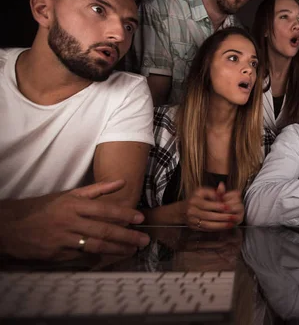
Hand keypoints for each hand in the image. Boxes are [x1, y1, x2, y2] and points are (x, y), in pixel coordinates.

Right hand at [1, 180, 149, 260]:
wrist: (14, 226)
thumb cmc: (47, 208)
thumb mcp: (69, 195)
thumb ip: (97, 189)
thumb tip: (122, 181)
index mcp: (74, 204)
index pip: (104, 209)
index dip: (124, 214)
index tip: (140, 218)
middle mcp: (70, 221)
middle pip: (103, 230)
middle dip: (127, 236)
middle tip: (143, 240)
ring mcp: (64, 239)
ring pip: (96, 245)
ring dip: (117, 249)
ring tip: (132, 250)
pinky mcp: (58, 254)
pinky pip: (82, 256)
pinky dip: (98, 257)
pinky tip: (112, 257)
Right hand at [181, 182, 244, 230]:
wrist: (182, 210)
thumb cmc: (195, 199)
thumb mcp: (202, 192)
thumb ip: (213, 192)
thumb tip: (223, 194)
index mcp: (194, 200)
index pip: (206, 204)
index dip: (218, 206)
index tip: (228, 207)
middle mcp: (191, 211)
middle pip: (208, 216)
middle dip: (222, 217)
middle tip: (233, 217)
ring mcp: (192, 220)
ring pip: (207, 224)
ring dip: (220, 225)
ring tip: (231, 223)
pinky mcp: (194, 227)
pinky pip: (206, 229)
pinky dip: (216, 228)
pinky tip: (224, 227)